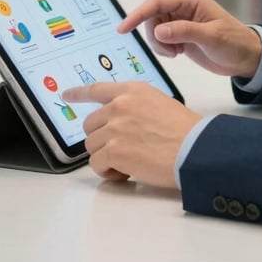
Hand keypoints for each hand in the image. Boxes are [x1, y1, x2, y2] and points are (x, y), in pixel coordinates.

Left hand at [62, 81, 200, 187]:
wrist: (195, 148)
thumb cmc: (185, 130)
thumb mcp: (159, 103)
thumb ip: (135, 106)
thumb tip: (118, 122)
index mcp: (132, 90)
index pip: (97, 89)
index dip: (79, 93)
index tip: (66, 95)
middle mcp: (120, 105)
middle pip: (90, 124)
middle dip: (102, 138)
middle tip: (122, 149)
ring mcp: (115, 127)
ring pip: (92, 147)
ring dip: (107, 157)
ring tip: (130, 162)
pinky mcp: (114, 150)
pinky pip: (96, 165)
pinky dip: (109, 173)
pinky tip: (128, 172)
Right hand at [119, 0, 261, 78]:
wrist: (245, 57)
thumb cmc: (234, 42)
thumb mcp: (211, 38)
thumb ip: (185, 32)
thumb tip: (158, 31)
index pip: (157, 3)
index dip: (138, 14)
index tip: (123, 29)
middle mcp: (183, 6)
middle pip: (151, 17)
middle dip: (155, 36)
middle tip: (171, 51)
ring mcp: (180, 19)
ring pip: (153, 29)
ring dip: (159, 44)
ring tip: (177, 52)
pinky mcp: (179, 32)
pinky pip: (159, 38)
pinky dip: (163, 48)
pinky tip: (179, 53)